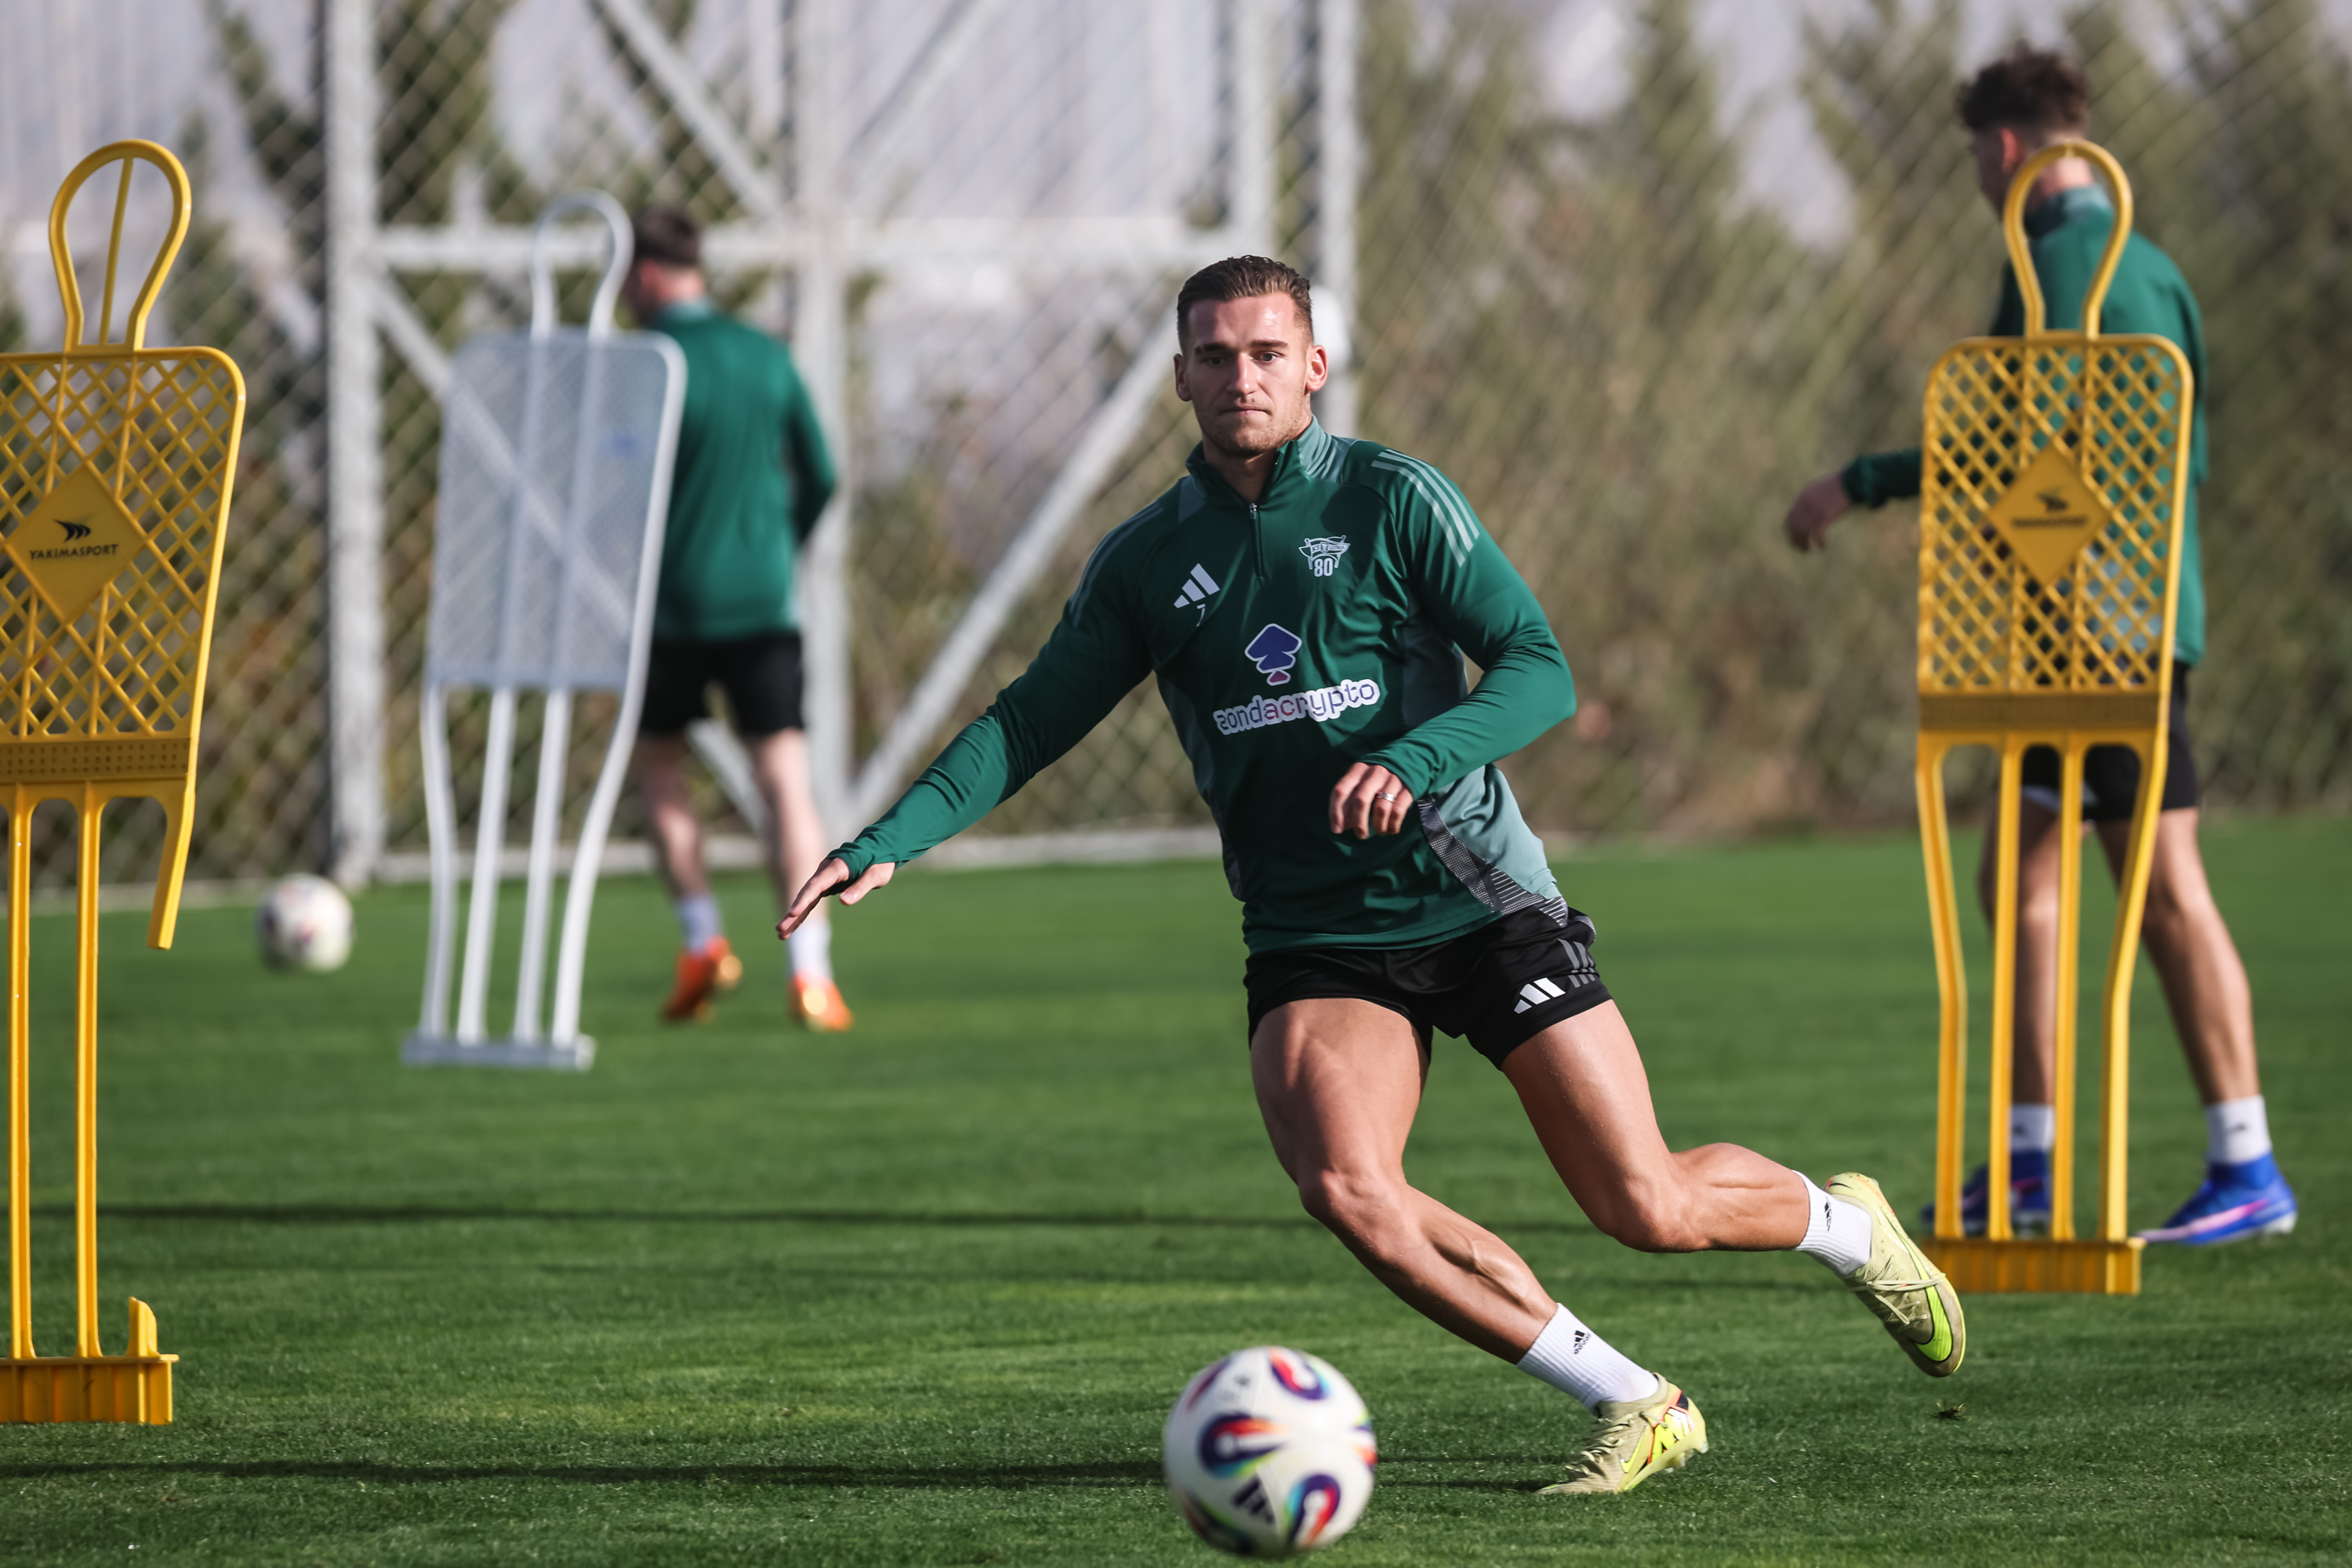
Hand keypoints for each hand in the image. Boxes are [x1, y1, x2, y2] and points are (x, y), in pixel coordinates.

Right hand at [777, 856, 894, 937]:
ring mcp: (824, 878)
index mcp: (837, 867)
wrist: (879, 849)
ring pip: (806, 899)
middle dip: (793, 912)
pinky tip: (793, 925)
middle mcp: (826, 872)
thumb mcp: (876, 875)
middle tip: (780, 929)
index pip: (816, 885)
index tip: (793, 914)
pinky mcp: (826, 885)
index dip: (804, 900)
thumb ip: (860, 887)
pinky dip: (803, 912)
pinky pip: (812, 900)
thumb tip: (844, 902)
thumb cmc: (879, 861)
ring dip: (794, 916)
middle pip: (806, 894)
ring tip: (781, 934)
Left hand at [1329, 762, 1412, 839]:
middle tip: (1360, 835)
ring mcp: (1392, 780)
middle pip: (1361, 800)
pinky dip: (1393, 825)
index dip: (1336, 812)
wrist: (1406, 761)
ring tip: (1379, 832)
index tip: (1337, 830)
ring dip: (1378, 826)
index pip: (1341, 790)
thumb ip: (1349, 801)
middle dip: (1358, 823)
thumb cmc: (1375, 777)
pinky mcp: (1407, 789)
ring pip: (1381, 808)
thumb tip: (1343, 826)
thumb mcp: (1360, 782)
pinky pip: (1398, 811)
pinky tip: (1390, 829)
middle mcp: (1374, 773)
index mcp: (1358, 770)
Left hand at [1784, 470, 1851, 551]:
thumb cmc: (1841, 484)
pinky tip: (1823, 546)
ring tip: (1807, 550)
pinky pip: (1817, 533)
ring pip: (1803, 532)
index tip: (1794, 538)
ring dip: (1803, 543)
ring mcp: (1815, 509)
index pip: (1790, 517)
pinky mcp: (1825, 515)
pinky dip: (1819, 542)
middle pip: (1794, 526)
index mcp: (1803, 496)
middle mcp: (1805, 503)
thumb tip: (1811, 512)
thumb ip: (1813, 499)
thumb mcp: (1821, 489)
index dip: (1790, 530)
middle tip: (1800, 548)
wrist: (1852, 479)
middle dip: (1795, 539)